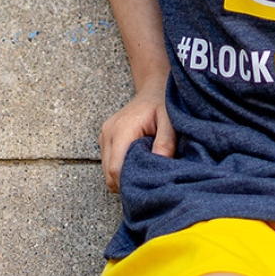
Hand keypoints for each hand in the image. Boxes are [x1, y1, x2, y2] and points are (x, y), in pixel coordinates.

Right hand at [98, 78, 176, 192]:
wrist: (154, 88)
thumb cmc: (164, 103)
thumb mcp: (170, 120)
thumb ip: (166, 141)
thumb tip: (159, 164)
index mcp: (122, 129)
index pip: (116, 169)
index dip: (130, 184)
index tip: (148, 187)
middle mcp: (108, 132)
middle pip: (109, 173)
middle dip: (127, 183)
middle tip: (149, 184)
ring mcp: (104, 136)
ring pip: (107, 171)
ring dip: (124, 177)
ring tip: (145, 171)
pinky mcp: (105, 139)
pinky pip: (109, 163)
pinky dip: (121, 169)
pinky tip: (138, 164)